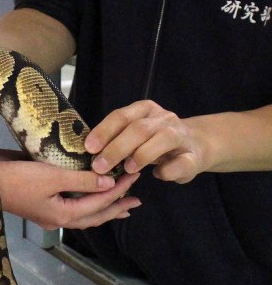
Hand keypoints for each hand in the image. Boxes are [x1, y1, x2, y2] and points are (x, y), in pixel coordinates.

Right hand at [0, 159, 140, 229]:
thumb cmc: (18, 179)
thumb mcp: (52, 176)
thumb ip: (82, 180)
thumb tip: (109, 184)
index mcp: (64, 214)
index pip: (100, 202)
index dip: (119, 189)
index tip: (135, 175)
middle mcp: (59, 217)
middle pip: (95, 215)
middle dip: (116, 206)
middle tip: (137, 199)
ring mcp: (49, 211)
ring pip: (84, 212)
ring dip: (103, 206)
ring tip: (119, 202)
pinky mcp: (41, 201)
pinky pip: (72, 204)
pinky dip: (86, 200)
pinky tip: (87, 193)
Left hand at [86, 100, 205, 183]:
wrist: (196, 145)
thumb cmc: (155, 140)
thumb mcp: (135, 133)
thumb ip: (116, 138)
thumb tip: (90, 153)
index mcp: (145, 109)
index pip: (121, 116)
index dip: (104, 131)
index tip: (89, 148)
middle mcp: (163, 118)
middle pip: (139, 128)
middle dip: (117, 148)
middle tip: (100, 166)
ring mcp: (181, 135)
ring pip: (162, 139)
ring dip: (142, 155)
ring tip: (127, 169)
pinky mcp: (194, 156)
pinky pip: (180, 163)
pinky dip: (166, 171)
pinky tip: (157, 175)